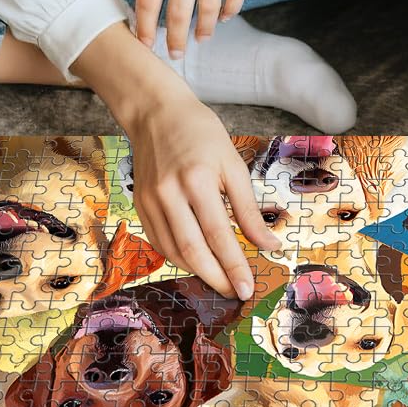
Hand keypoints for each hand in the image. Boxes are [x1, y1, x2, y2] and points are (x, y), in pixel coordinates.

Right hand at [121, 90, 280, 299]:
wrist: (156, 113)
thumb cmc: (201, 133)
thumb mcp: (232, 164)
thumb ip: (248, 208)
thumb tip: (268, 244)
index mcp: (197, 180)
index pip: (218, 235)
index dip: (234, 266)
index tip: (248, 288)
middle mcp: (169, 193)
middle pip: (192, 250)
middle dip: (215, 278)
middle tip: (235, 293)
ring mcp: (149, 200)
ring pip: (172, 251)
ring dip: (196, 271)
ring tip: (219, 280)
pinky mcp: (139, 204)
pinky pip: (158, 241)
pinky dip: (178, 257)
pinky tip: (196, 260)